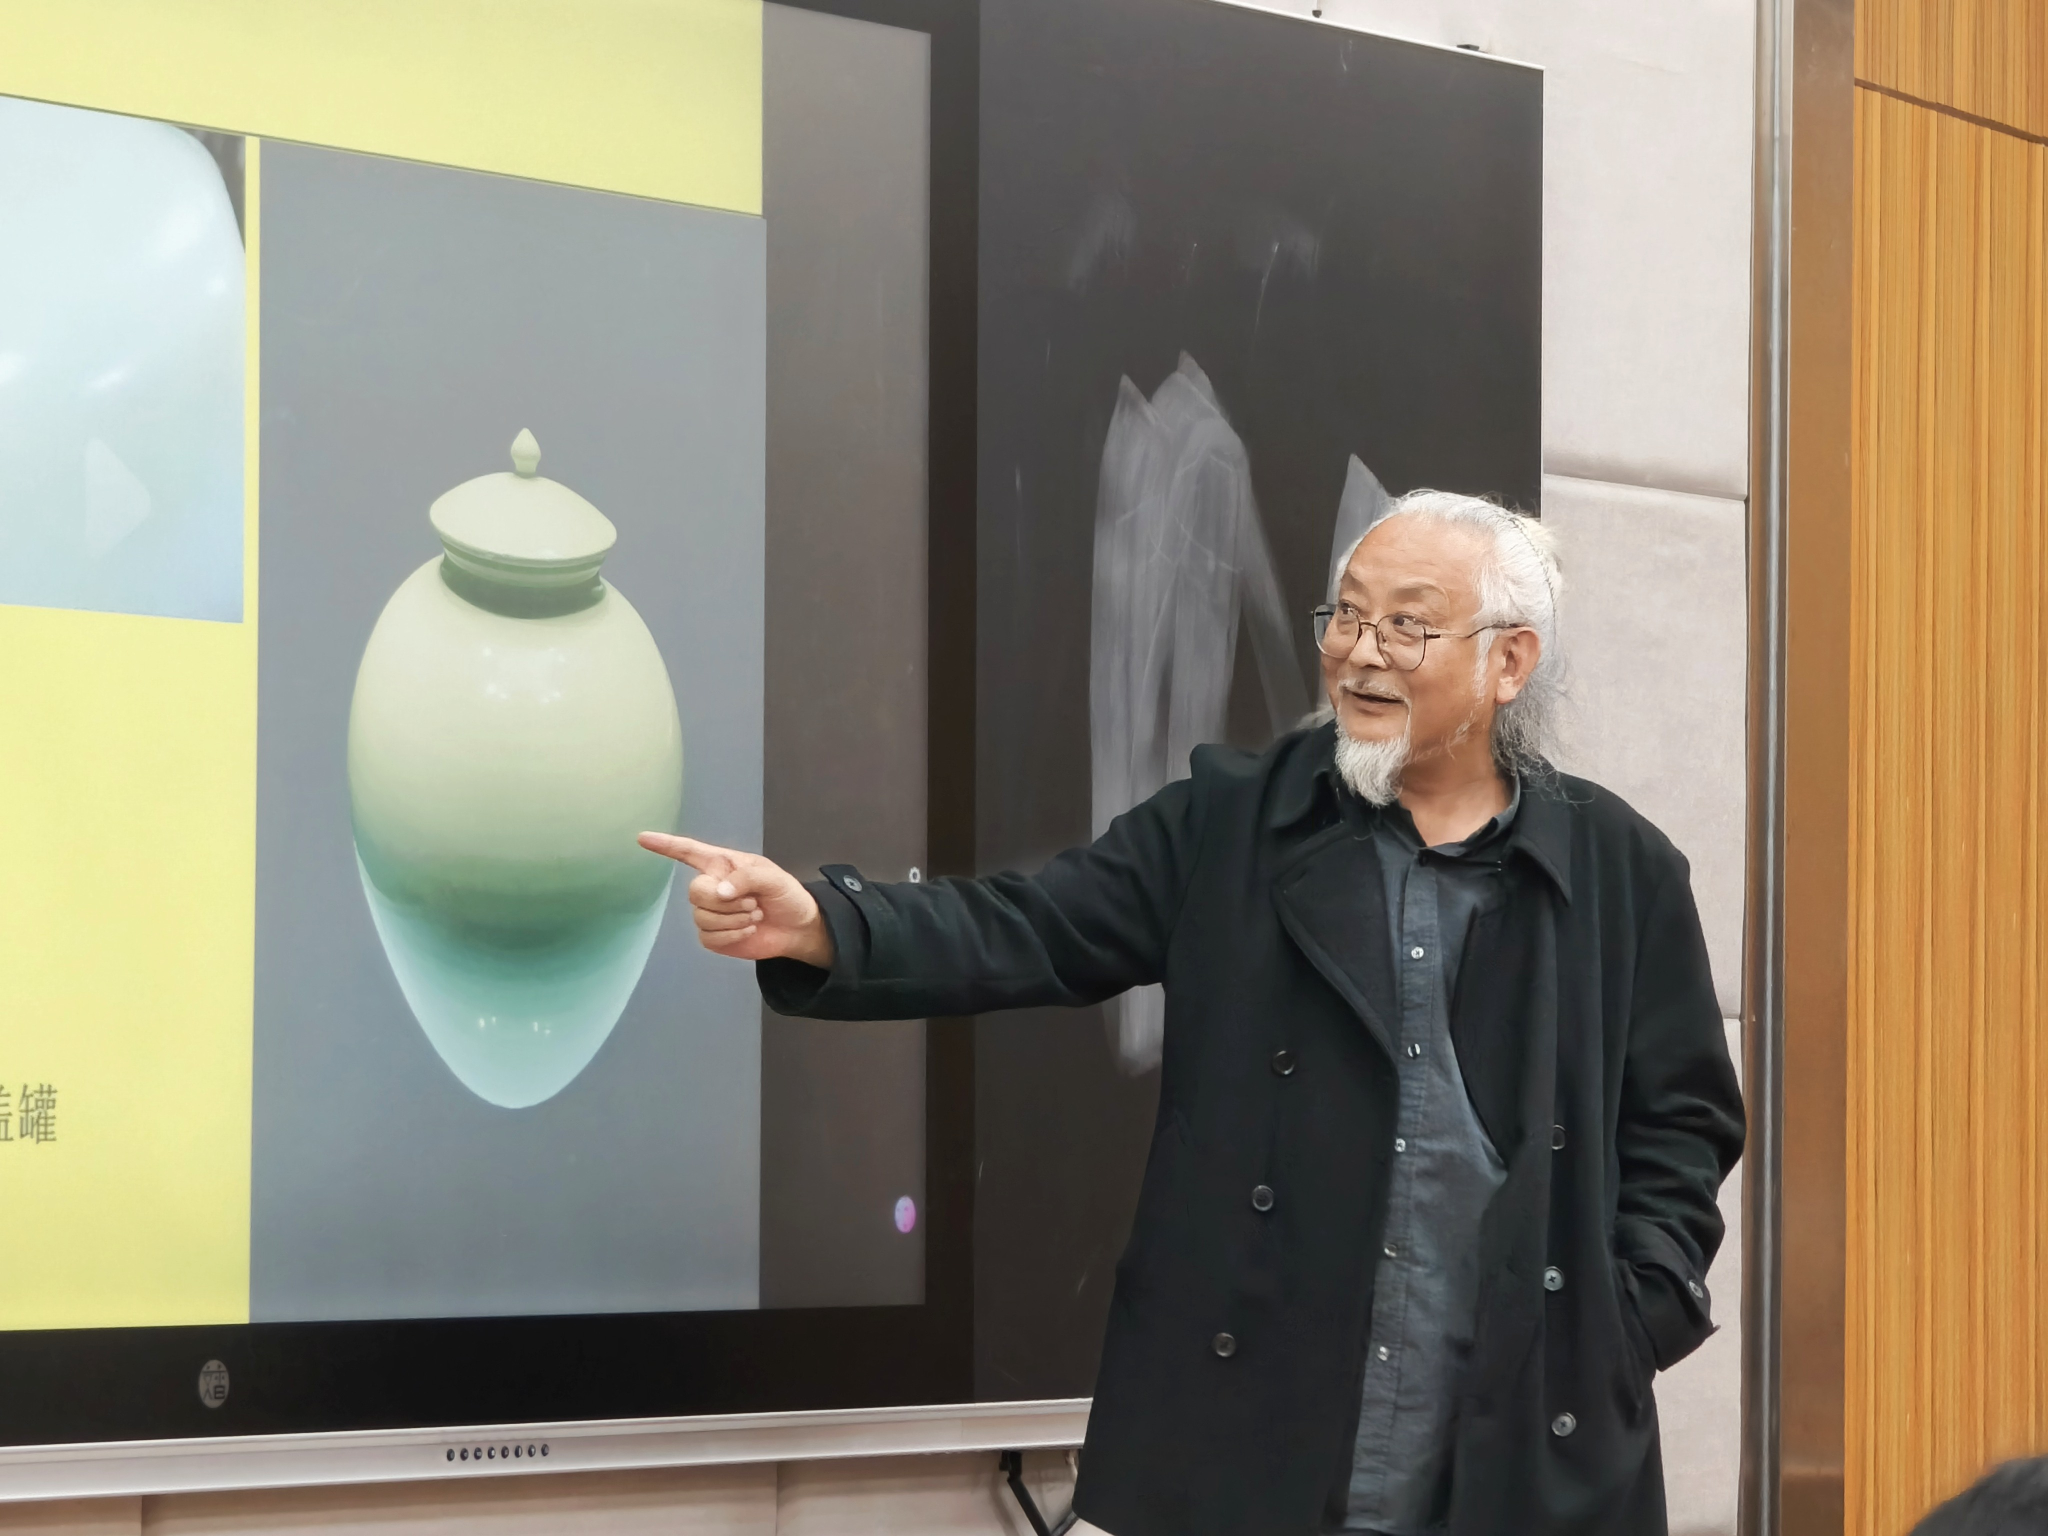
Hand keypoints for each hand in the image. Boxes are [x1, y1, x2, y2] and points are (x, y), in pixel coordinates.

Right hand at [636, 834, 835, 967]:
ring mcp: (710, 912)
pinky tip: (748, 931)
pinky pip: (708, 937)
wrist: (797, 928)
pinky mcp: (713, 936)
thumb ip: (746, 878)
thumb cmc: (786, 895)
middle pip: (695, 891)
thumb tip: (718, 892)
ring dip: (733, 919)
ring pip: (701, 916)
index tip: (642, 838)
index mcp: (723, 865)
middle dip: (725, 902)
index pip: (688, 852)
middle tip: (753, 903)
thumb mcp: (773, 878)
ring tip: (754, 915)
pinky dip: (732, 936)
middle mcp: (712, 886)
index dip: (665, 845)